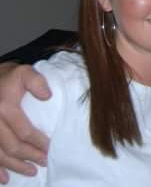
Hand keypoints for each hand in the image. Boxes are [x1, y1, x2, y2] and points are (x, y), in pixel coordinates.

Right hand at [0, 63, 50, 183]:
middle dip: (30, 156)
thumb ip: (37, 82)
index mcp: (5, 107)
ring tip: (31, 172)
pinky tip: (4, 179)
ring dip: (15, 166)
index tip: (49, 148)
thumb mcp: (24, 72)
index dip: (38, 142)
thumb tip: (47, 96)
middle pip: (12, 146)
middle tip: (44, 162)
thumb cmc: (8, 77)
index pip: (24, 131)